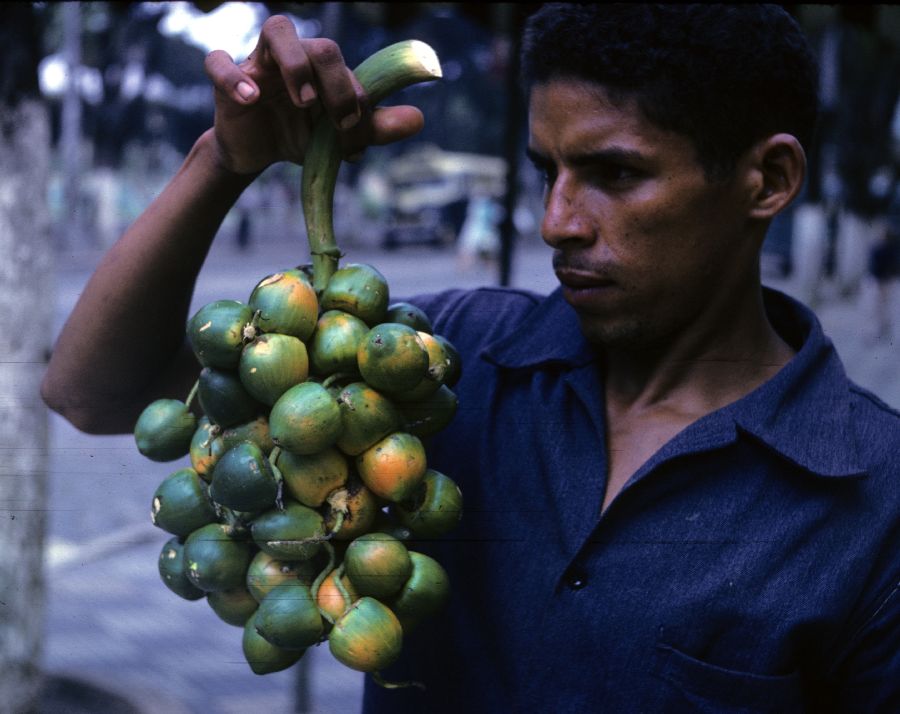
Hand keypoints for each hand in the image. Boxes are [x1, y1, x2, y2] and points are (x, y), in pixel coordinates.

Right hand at [204, 15, 424, 174]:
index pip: (349, 71)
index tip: (354, 142)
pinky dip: (233, 76)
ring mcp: (259, 63)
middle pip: (321, 46)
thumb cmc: (300, 134)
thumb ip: (376, 127)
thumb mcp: (338, 137)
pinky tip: (251, 99)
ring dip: (296, 64)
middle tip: (340, 121)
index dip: (357, 103)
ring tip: (304, 101)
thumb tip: (418, 119)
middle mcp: (296, 56)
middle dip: (337, 84)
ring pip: (277, 30)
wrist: (257, 153)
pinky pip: (220, 62)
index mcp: (325, 67)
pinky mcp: (226, 82)